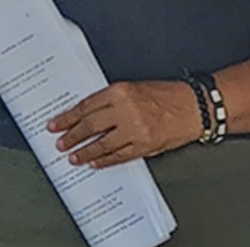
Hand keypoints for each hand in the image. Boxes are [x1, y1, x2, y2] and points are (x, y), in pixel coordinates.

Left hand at [47, 80, 201, 167]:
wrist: (193, 106)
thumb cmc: (168, 94)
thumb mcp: (137, 87)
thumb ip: (114, 98)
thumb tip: (89, 112)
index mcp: (122, 91)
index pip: (87, 105)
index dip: (68, 116)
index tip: (56, 123)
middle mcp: (126, 109)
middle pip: (90, 125)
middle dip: (71, 136)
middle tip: (60, 142)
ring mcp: (134, 130)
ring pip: (101, 144)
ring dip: (84, 151)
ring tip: (72, 156)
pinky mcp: (143, 145)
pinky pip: (117, 156)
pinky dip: (103, 160)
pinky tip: (94, 162)